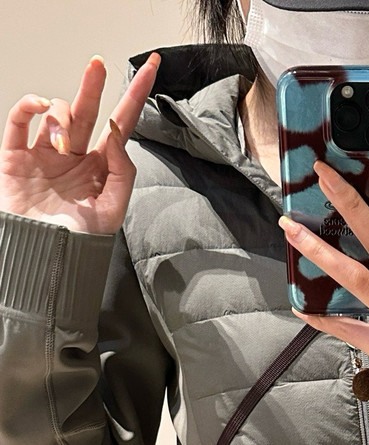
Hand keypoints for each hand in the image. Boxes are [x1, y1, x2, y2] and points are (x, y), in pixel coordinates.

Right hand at [0, 51, 160, 234]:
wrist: (43, 256)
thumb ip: (122, 171)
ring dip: (60, 120)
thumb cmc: (78, 241)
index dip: (135, 95)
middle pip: (87, 109)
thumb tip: (116, 135)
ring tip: (61, 147)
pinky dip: (28, 107)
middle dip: (93, 85)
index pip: (120, 124)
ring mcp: (45, 153)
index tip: (151, 67)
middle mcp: (74, 156)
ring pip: (55, 114)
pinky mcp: (17, 155)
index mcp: (99, 167)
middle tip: (98, 64)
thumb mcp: (112, 210)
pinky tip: (38, 108)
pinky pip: (20, 120)